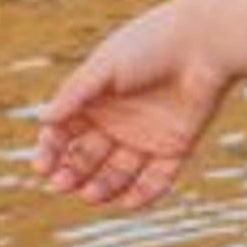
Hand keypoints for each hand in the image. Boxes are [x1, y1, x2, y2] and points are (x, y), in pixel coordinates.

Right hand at [31, 0, 230, 211]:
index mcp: (92, 101)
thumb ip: (77, 93)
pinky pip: (156, 179)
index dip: (50, 152)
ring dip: (102, 187)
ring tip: (91, 195)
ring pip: (117, 174)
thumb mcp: (107, 66)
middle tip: (63, 184)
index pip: (62, 134)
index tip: (42, 167)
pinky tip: (127, 202)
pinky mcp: (174, 148)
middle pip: (86, 158)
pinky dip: (143, 194)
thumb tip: (45, 119)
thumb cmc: (151, 45)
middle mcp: (115, 123)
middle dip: (73, 173)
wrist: (205, 44)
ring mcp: (144, 138)